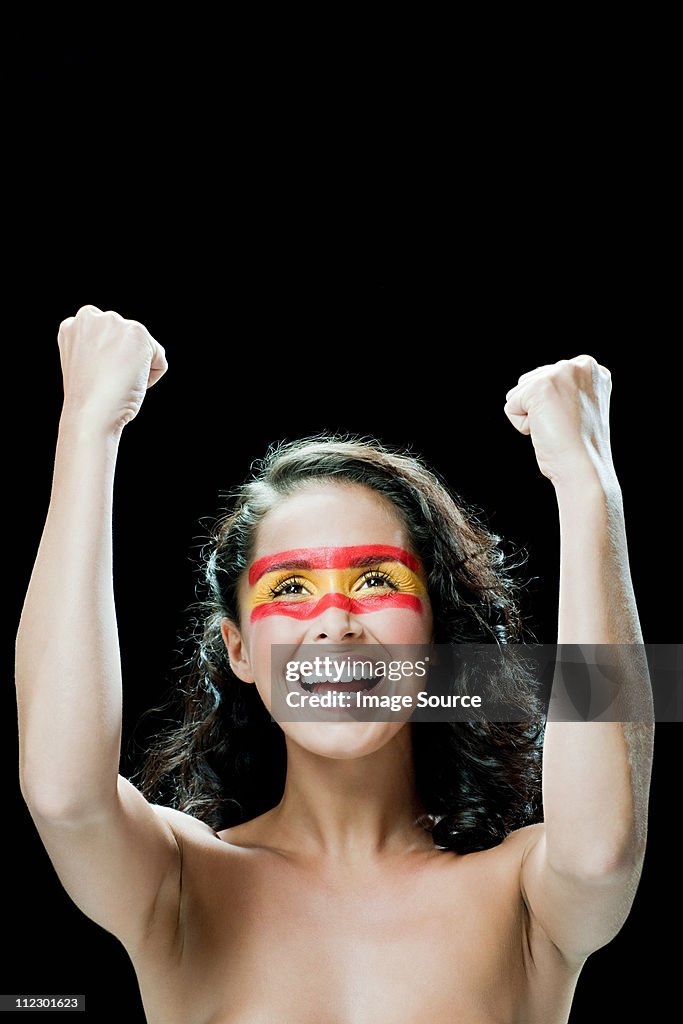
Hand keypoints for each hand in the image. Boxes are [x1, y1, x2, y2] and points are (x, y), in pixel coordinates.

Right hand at [58, 305, 166, 430]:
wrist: (91, 414)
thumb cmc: (88, 400)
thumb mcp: (85, 367)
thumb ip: (98, 349)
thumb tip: (123, 351)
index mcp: (72, 327)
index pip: (106, 338)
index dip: (107, 362)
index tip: (98, 378)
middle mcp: (90, 317)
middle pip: (126, 340)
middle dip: (123, 361)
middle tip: (108, 382)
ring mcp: (114, 322)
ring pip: (143, 347)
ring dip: (138, 368)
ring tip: (118, 383)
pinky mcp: (137, 333)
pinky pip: (159, 358)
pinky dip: (152, 376)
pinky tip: (132, 384)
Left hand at [504, 355, 613, 486]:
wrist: (585, 468)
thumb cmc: (580, 447)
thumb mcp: (579, 409)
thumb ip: (564, 391)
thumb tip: (538, 391)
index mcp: (591, 368)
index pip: (547, 376)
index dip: (551, 405)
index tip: (572, 421)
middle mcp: (580, 365)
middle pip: (530, 382)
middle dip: (539, 409)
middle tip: (564, 427)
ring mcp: (560, 373)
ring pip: (518, 393)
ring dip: (530, 416)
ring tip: (556, 428)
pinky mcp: (540, 387)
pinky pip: (510, 406)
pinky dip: (521, 425)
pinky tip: (545, 431)